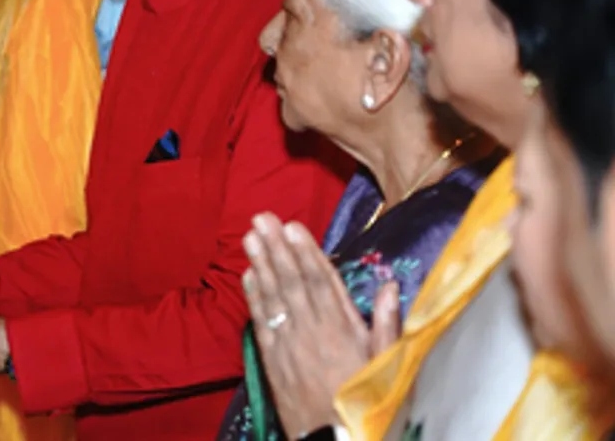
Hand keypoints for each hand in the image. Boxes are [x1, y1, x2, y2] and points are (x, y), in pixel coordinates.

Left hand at [242, 213, 400, 437]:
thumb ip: (387, 324)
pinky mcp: (272, 359)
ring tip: (251, 235)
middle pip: (293, 282)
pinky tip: (248, 274)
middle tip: (263, 218)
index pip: (321, 282)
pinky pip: (261, 321)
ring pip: (275, 296)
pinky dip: (254, 296)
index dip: (306, 252)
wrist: (333, 440)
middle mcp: (312, 331)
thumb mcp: (389, 364)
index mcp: (343, 329)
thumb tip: (389, 285)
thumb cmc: (367, 402)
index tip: (294, 227)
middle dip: (278, 248)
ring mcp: (289, 343)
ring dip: (262, 263)